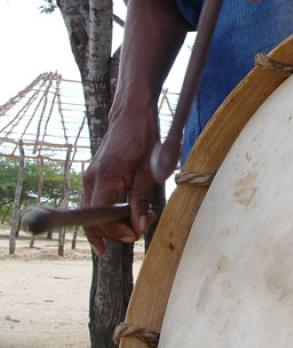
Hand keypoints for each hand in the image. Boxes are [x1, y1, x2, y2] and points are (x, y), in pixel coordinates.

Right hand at [82, 109, 157, 255]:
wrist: (132, 112)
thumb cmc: (142, 136)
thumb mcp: (148, 170)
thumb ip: (141, 199)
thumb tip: (137, 227)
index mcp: (104, 177)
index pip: (99, 218)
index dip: (114, 232)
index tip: (133, 236)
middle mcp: (91, 179)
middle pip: (93, 219)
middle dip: (115, 230)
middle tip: (141, 228)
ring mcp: (90, 176)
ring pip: (93, 211)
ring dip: (114, 221)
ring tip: (140, 219)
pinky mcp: (94, 175)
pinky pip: (96, 201)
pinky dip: (109, 210)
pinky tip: (127, 213)